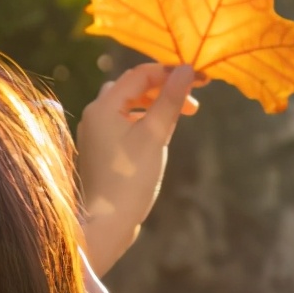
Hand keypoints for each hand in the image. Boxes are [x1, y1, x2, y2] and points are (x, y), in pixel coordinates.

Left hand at [75, 62, 197, 276]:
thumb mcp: (155, 136)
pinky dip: (142, 121)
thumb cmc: (131, 180)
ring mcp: (94, 133)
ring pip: (127, 105)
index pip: (140, 75)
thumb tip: (185, 69)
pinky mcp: (99, 149)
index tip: (200, 80)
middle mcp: (94, 114)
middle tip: (192, 102)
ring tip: (178, 118)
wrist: (107, 223)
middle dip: (163, 89)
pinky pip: (122, 123)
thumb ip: (170, 100)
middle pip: (132, 87)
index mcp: (104, 106)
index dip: (171, 73)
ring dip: (154, 105)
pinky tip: (158, 135)